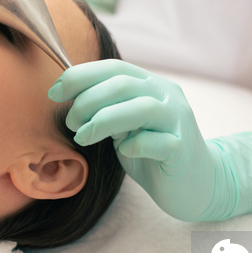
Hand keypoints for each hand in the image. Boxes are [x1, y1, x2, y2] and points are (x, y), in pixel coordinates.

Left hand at [48, 59, 251, 220]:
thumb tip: (69, 96)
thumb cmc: (152, 153)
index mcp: (151, 85)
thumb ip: (106, 108)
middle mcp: (167, 96)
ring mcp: (178, 121)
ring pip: (141, 108)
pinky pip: (157, 142)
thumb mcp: (124, 125)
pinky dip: (134, 145)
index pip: (113, 68)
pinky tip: (123, 151)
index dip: (80, 76)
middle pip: (122, 84)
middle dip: (87, 101)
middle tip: (71, 123)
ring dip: (102, 121)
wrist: (196, 184)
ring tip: (83, 137)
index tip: (54, 92)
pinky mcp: (183, 149)